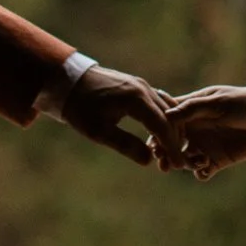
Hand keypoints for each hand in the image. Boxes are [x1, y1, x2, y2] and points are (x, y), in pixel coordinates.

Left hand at [61, 65, 185, 168]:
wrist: (67, 81)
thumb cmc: (79, 108)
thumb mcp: (98, 131)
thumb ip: (125, 144)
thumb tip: (148, 160)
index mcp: (136, 99)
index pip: (162, 126)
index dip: (171, 147)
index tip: (178, 165)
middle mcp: (143, 89)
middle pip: (170, 117)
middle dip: (175, 140)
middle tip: (177, 162)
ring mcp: (142, 85)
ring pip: (167, 108)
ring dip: (172, 129)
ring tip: (171, 150)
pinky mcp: (137, 86)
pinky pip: (159, 102)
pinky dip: (165, 118)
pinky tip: (163, 132)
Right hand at [166, 85, 245, 179]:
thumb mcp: (219, 102)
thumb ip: (194, 108)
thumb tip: (167, 115)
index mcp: (191, 111)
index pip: (166, 122)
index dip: (157, 132)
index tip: (154, 142)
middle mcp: (195, 129)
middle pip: (170, 144)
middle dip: (165, 154)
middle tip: (164, 163)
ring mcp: (206, 145)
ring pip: (184, 160)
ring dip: (184, 164)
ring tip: (198, 161)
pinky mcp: (219, 159)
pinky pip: (202, 171)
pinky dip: (199, 173)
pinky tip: (205, 170)